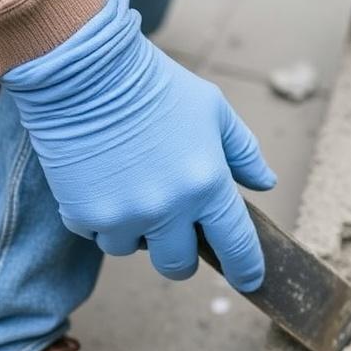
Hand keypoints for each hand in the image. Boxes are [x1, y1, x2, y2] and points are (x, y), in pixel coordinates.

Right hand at [1, 0, 274, 290]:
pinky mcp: (84, 213)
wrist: (85, 70)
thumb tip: (265, 183)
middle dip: (180, 254)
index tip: (249, 280)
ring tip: (131, 186)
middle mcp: (168, 208)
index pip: (236, 245)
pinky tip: (102, 179)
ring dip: (135, 230)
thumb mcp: (214, 110)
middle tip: (174, 230)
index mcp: (208, 184)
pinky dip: (101, 216)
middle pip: (178, 264)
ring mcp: (124, 215)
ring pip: (133, 249)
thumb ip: (243, 153)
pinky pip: (96, 234)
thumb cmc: (156, 85)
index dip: (246, 268)